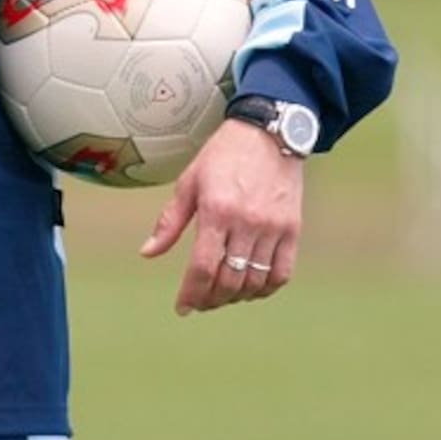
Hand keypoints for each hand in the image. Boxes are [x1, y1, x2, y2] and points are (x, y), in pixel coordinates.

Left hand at [139, 118, 304, 314]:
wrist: (268, 133)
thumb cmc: (223, 155)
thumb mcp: (189, 182)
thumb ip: (170, 222)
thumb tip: (148, 253)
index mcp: (216, 210)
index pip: (202, 267)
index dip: (191, 293)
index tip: (182, 307)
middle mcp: (247, 223)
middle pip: (229, 280)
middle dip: (211, 299)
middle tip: (200, 302)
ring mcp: (273, 228)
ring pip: (255, 281)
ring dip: (236, 297)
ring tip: (221, 295)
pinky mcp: (292, 229)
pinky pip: (282, 273)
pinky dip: (265, 288)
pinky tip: (251, 288)